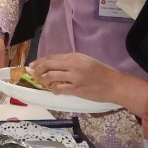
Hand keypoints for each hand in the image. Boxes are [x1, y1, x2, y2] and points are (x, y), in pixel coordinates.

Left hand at [31, 53, 147, 113]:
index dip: (40, 61)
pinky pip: (59, 89)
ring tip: (44, 83)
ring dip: (44, 80)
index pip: (52, 57)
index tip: (32, 65)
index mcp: (75, 56)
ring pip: (51, 76)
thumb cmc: (102, 73)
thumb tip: (54, 65)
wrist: (115, 84)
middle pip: (48, 65)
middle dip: (38, 70)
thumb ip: (71, 62)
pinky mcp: (77, 89)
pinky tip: (54, 91)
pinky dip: (54, 90)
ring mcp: (75, 77)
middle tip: (34, 75)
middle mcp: (73, 64)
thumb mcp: (86, 61)